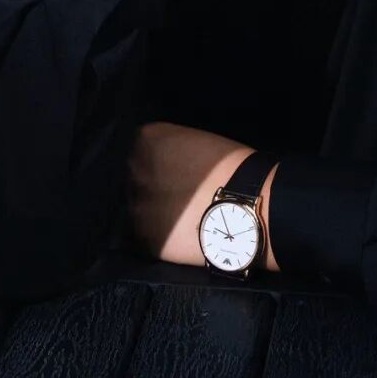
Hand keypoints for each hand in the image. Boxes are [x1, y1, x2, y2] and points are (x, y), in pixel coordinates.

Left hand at [126, 121, 280, 272]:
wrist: (244, 207)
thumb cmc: (230, 165)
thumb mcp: (196, 139)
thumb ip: (171, 146)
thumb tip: (164, 160)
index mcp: (148, 139)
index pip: (137, 144)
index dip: (154, 155)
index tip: (168, 163)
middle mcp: (134, 170)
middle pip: (132, 174)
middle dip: (147, 180)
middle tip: (172, 189)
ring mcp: (136, 206)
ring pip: (136, 205)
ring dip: (149, 207)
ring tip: (175, 212)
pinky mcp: (144, 239)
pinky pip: (143, 233)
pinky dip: (157, 232)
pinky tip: (176, 231)